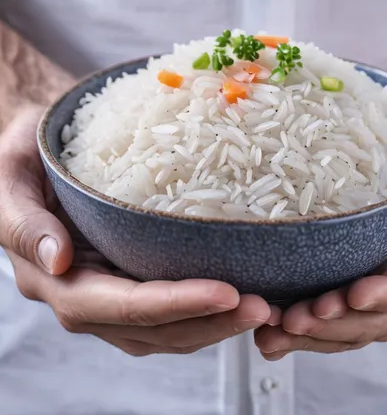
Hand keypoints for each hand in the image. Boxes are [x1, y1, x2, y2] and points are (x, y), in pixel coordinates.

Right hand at [0, 108, 276, 355]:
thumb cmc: (21, 159)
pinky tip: (240, 294)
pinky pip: (170, 310)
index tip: (225, 292)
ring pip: (166, 330)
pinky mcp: (129, 279)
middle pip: (152, 329)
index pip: (122, 306)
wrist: (36, 154)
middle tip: (262, 307)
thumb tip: (55, 259)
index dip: (174, 304)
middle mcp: (86, 297)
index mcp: (56, 280)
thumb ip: (23, 222)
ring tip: (263, 307)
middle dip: (209, 323)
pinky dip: (206, 311)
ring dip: (215, 325)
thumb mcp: (11, 178)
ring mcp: (111, 293)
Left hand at [255, 90, 386, 359]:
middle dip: (337, 322)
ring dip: (314, 332)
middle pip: (380, 314)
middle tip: (292, 320)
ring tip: (272, 333)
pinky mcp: (360, 269)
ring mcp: (386, 275)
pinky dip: (308, 322)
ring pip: (355, 321)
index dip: (386, 294)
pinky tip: (274, 327)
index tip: (352, 295)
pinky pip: (338, 307)